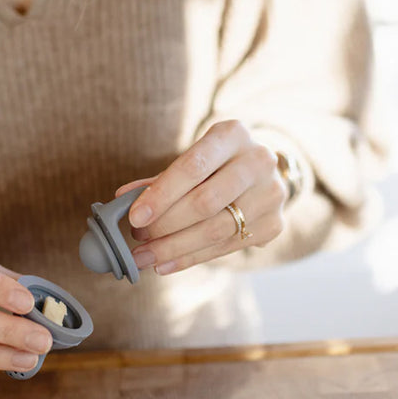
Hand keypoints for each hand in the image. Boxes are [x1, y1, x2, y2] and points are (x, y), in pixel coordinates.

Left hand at [116, 120, 286, 274]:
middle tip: (137, 240)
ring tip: (145, 257)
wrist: (262, 172)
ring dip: (174, 248)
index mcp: (233, 134)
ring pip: (216, 230)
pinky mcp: (275, 225)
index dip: (161, 194)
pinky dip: (191, 258)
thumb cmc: (217, 163)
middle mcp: (259, 161)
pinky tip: (166, 264)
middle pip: (206, 202)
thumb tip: (123, 198)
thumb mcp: (193, 158)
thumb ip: (160, 179)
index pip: (193, 167)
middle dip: (165, 225)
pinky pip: (226, 248)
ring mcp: (271, 194)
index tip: (135, 217)